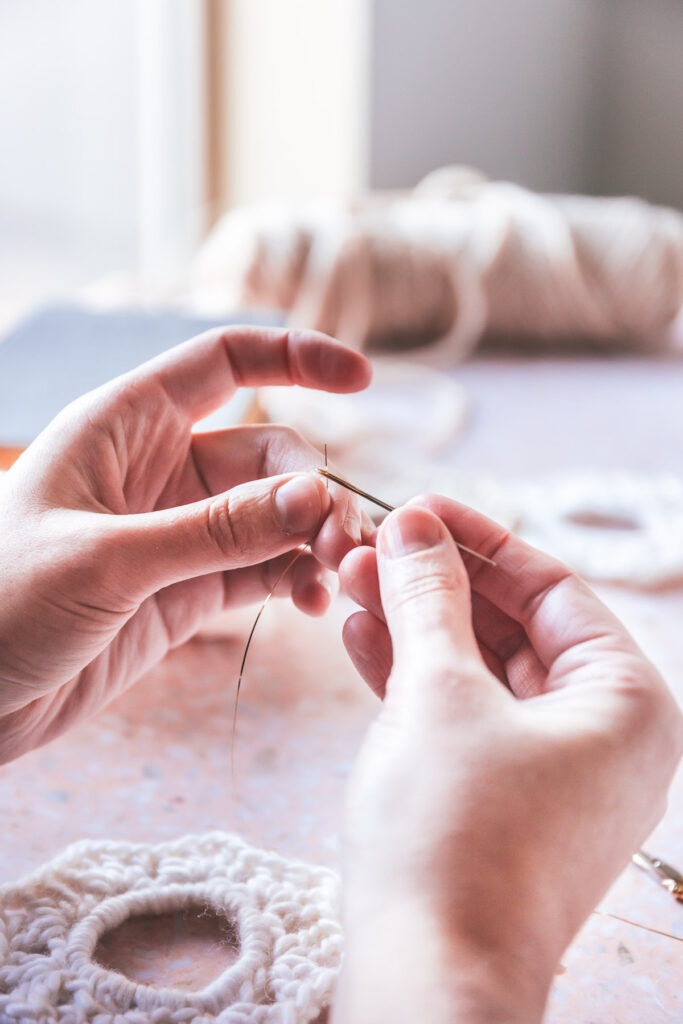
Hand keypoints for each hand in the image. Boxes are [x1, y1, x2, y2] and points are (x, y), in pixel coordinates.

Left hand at [0, 326, 370, 762]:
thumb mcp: (105, 558)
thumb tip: (315, 496)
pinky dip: (295, 579)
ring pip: (274, 515)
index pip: (222, 362)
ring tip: (339, 572)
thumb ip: (214, 529)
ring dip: (315, 537)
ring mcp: (177, 534)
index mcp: (123, 426)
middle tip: (338, 538)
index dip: (295, 358)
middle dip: (312, 487)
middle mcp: (157, 472)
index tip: (361, 378)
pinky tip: (316, 600)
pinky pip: (261, 570)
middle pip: (267, 454)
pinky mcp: (186, 593)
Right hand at [336, 499, 682, 1023]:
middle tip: (372, 545)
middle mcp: (603, 736)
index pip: (552, 589)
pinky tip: (360, 635)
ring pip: (480, 670)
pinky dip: (414, 677)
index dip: (479, 540)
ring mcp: (551, 773)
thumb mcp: (439, 693)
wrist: (428, 981)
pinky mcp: (502, 802)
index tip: (416, 507)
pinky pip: (464, 718)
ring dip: (416, 624)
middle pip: (513, 626)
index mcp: (627, 702)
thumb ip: (430, 599)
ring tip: (351, 580)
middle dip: (437, 583)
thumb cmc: (452, 834)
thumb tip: (414, 526)